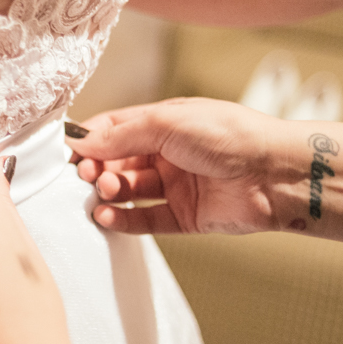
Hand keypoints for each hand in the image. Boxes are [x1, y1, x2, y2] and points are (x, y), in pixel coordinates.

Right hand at [69, 98, 281, 235]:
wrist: (276, 174)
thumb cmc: (230, 135)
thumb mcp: (167, 123)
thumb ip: (121, 134)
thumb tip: (81, 140)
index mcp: (162, 124)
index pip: (113, 129)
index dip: (89, 140)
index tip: (67, 153)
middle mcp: (166, 154)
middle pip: (116, 162)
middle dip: (96, 168)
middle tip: (87, 175)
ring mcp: (174, 186)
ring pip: (127, 191)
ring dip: (109, 192)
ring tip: (105, 191)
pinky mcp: (183, 217)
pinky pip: (144, 220)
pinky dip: (122, 220)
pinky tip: (107, 216)